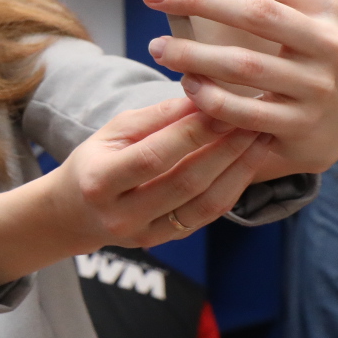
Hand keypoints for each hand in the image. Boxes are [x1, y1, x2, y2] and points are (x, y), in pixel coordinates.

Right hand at [47, 95, 269, 248]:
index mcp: (100, 181)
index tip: (224, 106)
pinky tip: (248, 162)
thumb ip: (157, 116)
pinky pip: (208, 215)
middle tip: (254, 119)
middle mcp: (121, 215)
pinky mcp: (167, 241)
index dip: (193, 132)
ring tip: (261, 138)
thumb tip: (202, 97)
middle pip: (185, 182)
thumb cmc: (96, 161)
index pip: (154, 156)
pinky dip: (233, 187)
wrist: (76, 213)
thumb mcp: (113, 132)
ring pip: (204, 204)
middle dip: (225, 148)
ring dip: (239, 169)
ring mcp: (146, 234)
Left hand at [141, 0, 337, 181]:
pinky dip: (209, 97)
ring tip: (158, 46)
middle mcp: (332, 44)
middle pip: (255, 13)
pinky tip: (186, 84)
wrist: (333, 124)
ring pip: (245, 65)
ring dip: (193, 54)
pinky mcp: (300, 127)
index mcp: (330, 4)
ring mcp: (320, 88)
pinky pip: (243, 110)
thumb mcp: (300, 6)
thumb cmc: (304, 52)